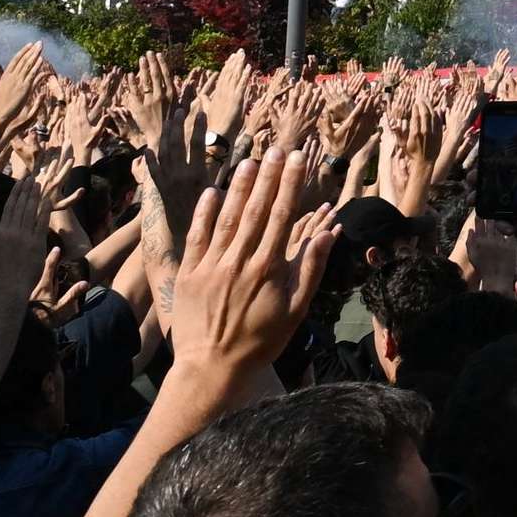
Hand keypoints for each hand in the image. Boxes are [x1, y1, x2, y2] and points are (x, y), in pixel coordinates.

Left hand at [159, 150, 331, 386]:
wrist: (211, 368)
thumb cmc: (260, 342)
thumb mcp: (296, 311)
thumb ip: (310, 269)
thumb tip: (326, 234)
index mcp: (269, 268)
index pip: (281, 216)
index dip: (290, 185)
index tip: (296, 160)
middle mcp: (240, 260)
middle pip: (256, 210)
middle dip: (269, 176)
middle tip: (277, 149)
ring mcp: (211, 265)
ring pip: (227, 218)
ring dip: (240, 187)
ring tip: (250, 161)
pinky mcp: (189, 273)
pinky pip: (197, 236)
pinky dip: (204, 213)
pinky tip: (213, 191)